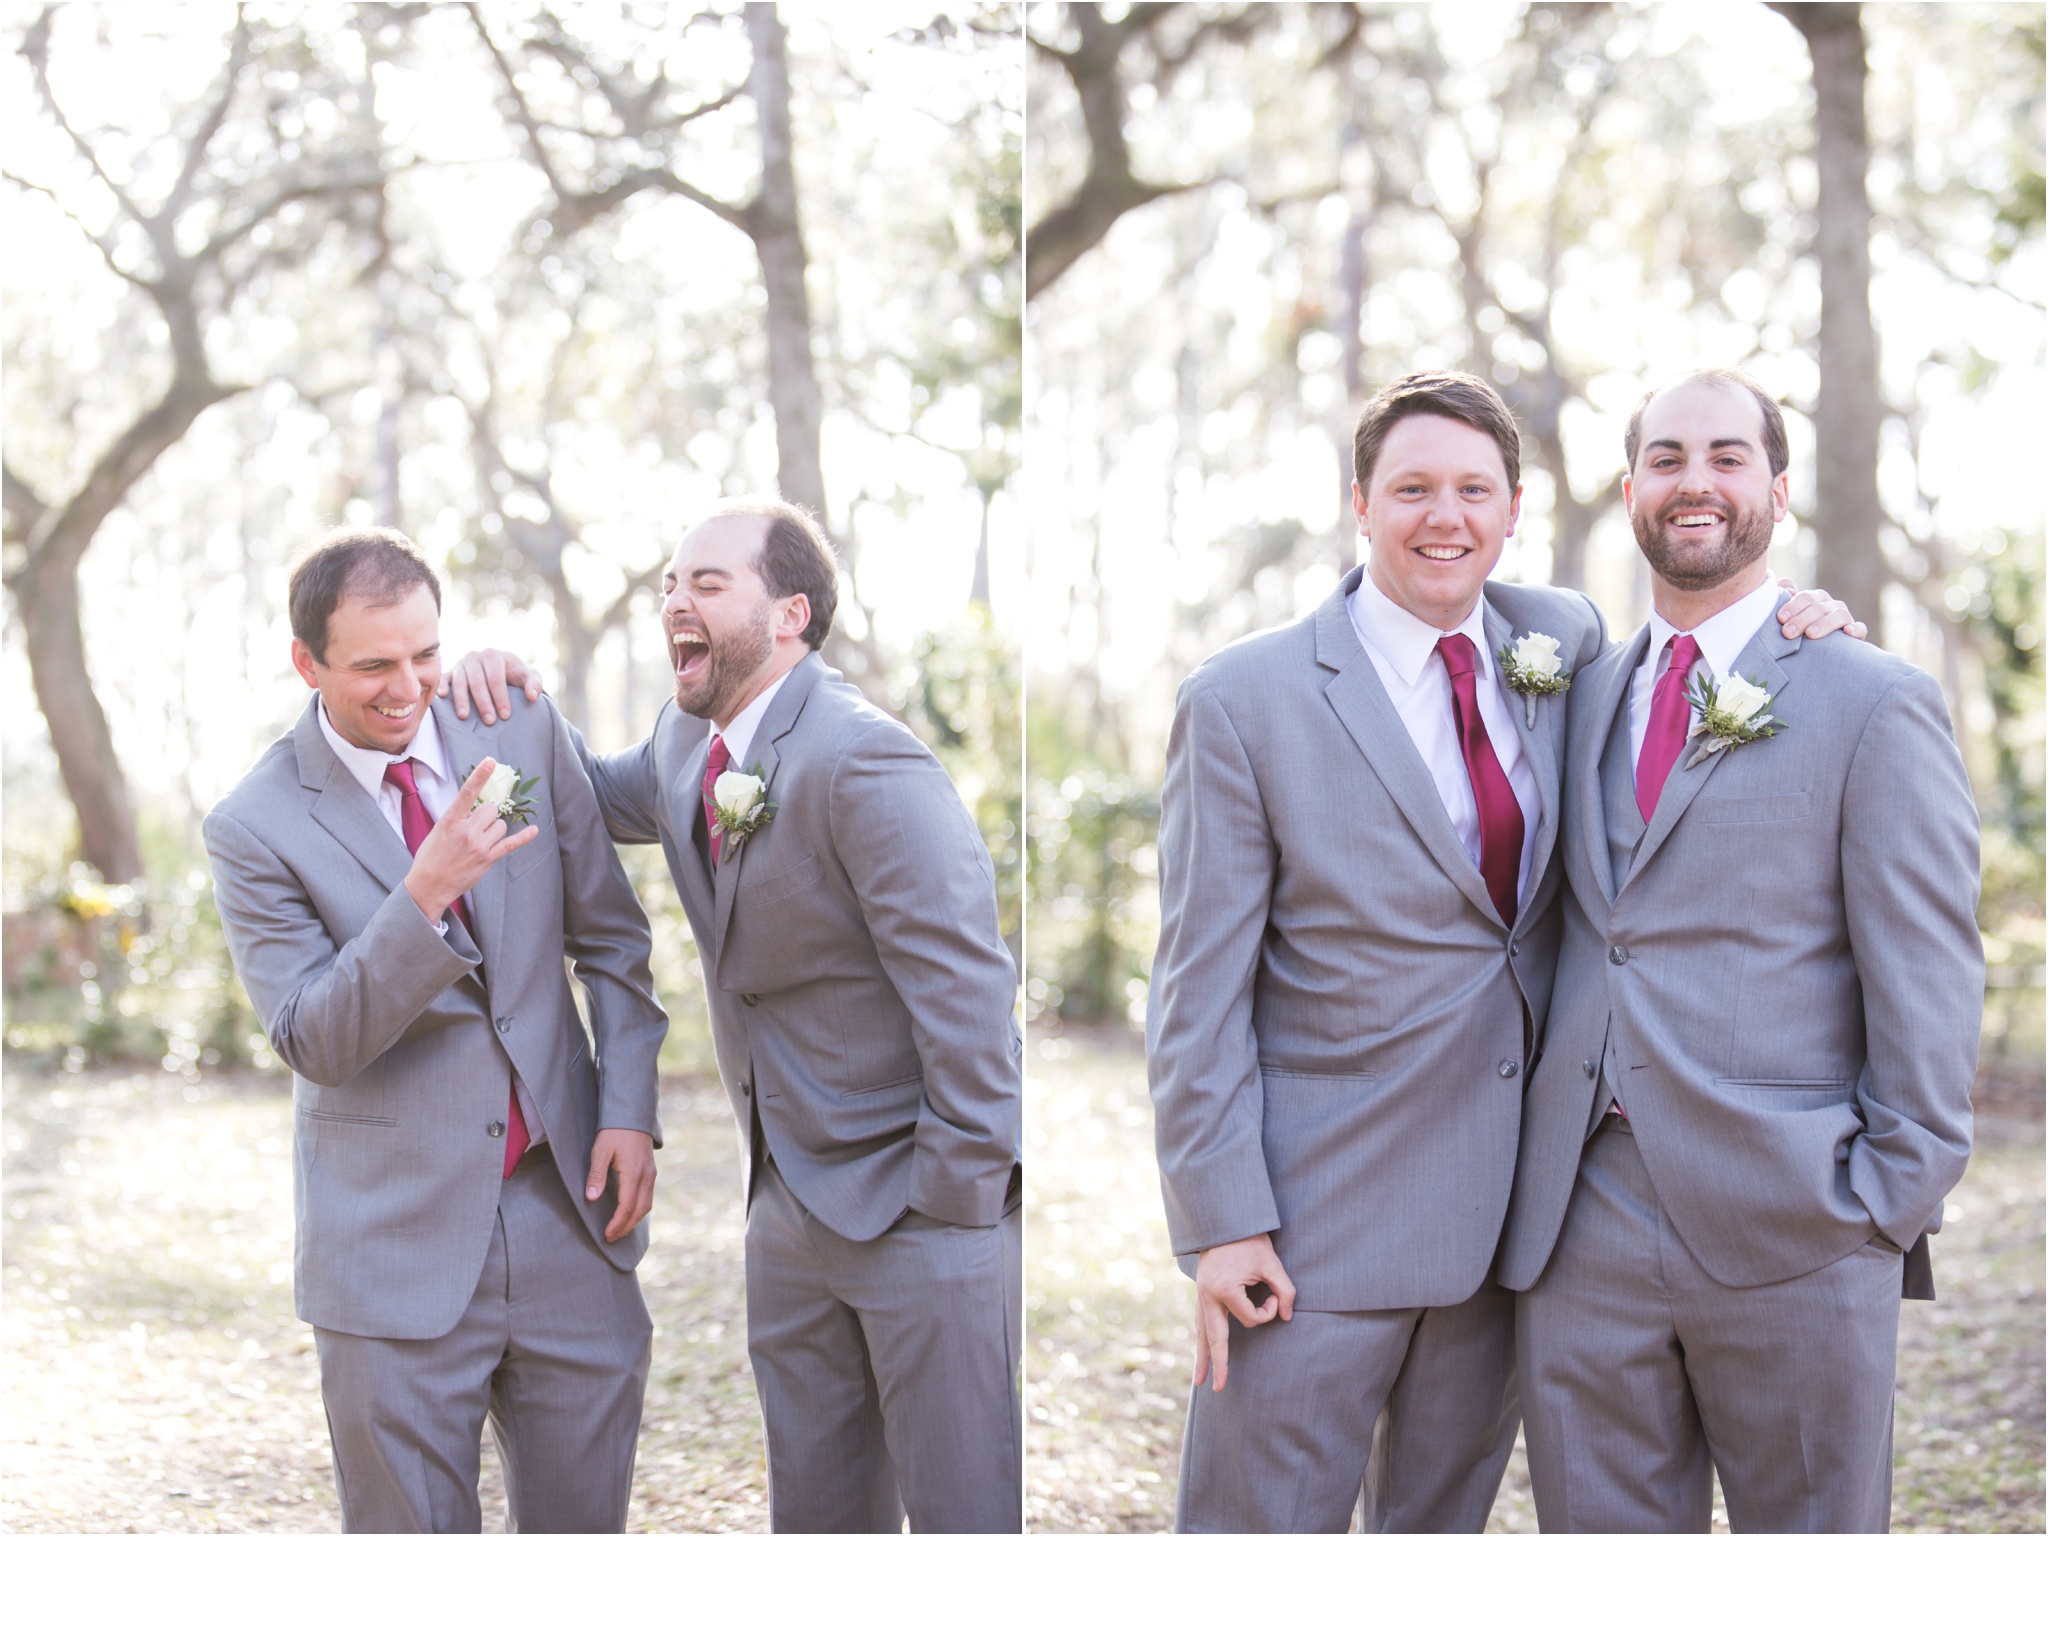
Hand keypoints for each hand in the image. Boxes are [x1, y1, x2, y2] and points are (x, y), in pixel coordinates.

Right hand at [403, 759, 540, 922]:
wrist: (429, 885)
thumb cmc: (431, 856)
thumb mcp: (438, 830)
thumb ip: (458, 817)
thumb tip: (476, 807)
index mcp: (450, 820)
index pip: (467, 793)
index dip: (479, 776)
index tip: (490, 761)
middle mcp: (466, 831)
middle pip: (491, 809)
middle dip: (486, 814)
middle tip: (476, 825)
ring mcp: (479, 845)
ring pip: (500, 825)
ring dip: (494, 828)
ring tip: (480, 839)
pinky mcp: (488, 858)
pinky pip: (511, 844)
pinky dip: (524, 837)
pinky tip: (533, 830)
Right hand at [437, 648, 542, 723]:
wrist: (500, 669)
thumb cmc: (515, 674)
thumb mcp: (528, 676)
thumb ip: (534, 684)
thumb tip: (532, 696)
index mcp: (493, 655)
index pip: (496, 678)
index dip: (500, 697)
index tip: (505, 715)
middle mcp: (474, 657)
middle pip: (477, 682)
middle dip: (484, 702)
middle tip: (490, 721)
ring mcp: (460, 664)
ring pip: (460, 682)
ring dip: (462, 700)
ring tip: (464, 717)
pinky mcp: (450, 672)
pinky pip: (444, 678)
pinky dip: (442, 686)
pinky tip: (442, 696)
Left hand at [587, 1127, 656, 1241]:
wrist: (632, 1116)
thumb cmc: (614, 1132)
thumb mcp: (600, 1151)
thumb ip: (596, 1175)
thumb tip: (591, 1198)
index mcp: (634, 1173)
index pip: (627, 1207)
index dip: (617, 1223)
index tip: (606, 1234)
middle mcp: (646, 1176)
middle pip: (639, 1211)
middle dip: (625, 1227)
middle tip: (611, 1238)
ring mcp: (651, 1175)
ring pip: (646, 1206)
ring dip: (634, 1221)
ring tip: (619, 1230)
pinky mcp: (651, 1172)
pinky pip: (648, 1198)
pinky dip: (639, 1210)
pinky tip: (629, 1213)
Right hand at [1191, 1232, 1294, 1391]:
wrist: (1225, 1222)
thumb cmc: (1250, 1241)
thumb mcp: (1273, 1264)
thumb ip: (1284, 1291)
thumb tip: (1286, 1318)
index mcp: (1223, 1289)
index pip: (1250, 1319)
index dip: (1267, 1310)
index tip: (1272, 1294)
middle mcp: (1207, 1296)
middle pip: (1214, 1339)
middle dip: (1218, 1365)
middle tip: (1220, 1388)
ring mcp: (1200, 1296)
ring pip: (1201, 1334)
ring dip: (1202, 1358)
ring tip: (1200, 1382)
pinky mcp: (1201, 1294)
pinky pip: (1200, 1323)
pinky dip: (1201, 1339)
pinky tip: (1202, 1352)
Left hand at [1775, 578, 1866, 641]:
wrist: (1817, 650)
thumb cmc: (1797, 629)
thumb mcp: (1788, 614)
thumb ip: (1783, 597)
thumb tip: (1786, 585)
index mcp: (1816, 598)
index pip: (1805, 597)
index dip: (1793, 606)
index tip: (1780, 618)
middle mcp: (1832, 605)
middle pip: (1819, 608)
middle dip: (1802, 620)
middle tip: (1787, 632)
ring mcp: (1845, 618)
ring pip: (1839, 616)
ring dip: (1824, 624)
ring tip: (1810, 634)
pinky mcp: (1856, 633)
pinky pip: (1860, 629)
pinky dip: (1856, 629)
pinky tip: (1848, 632)